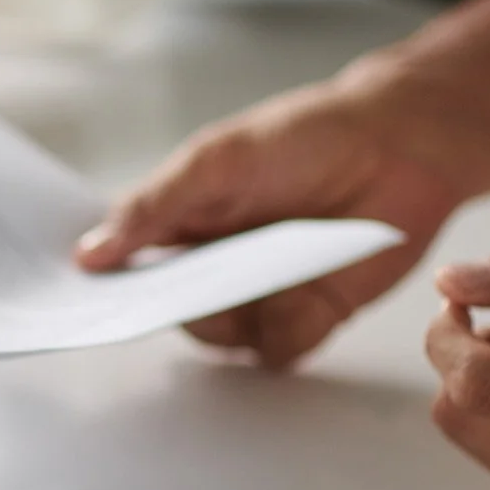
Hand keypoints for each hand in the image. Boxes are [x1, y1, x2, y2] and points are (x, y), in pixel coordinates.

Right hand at [76, 82, 470, 367]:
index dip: (107, 288)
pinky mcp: (307, 318)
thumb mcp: (214, 161)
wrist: (399, 145)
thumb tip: (90, 253)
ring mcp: (259, 296)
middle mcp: (213, 267)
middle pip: (172, 313)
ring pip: (222, 339)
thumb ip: (153, 207)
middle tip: (205, 282)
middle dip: (181, 306)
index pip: (125, 269)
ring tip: (274, 269)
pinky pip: (278, 351)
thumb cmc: (302, 138)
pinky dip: (289, 329)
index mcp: (180, 226)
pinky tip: (308, 288)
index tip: (93, 300)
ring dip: (240, 314)